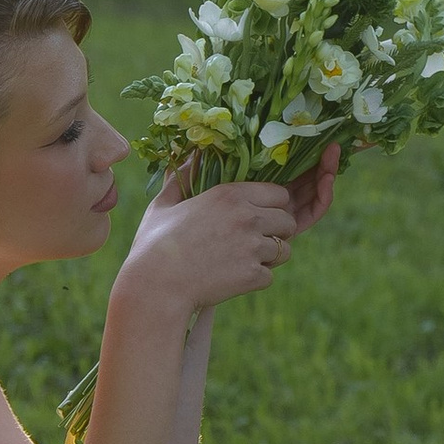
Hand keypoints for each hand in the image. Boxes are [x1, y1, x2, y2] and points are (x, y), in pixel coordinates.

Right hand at [118, 146, 337, 320]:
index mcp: (230, 194)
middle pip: (288, 221)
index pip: (279, 194)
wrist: (156, 286)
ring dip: (268, 257)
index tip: (258, 215)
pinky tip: (232, 278)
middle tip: (254, 240)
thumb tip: (189, 157)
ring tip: (243, 260)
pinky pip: (270, 277)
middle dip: (276, 231)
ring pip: (284, 250)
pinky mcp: (253, 275)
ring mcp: (253, 247)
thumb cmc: (154, 244)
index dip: (272, 205)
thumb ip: (181, 177)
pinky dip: (255, 280)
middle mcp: (248, 217)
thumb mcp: (164, 204)